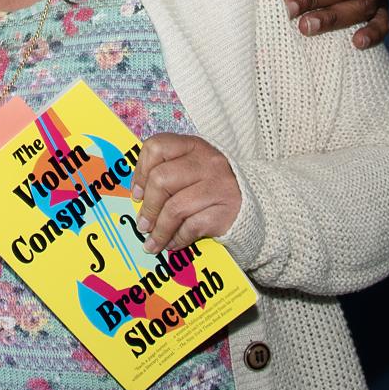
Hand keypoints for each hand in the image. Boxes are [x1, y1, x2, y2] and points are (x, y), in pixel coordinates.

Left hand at [131, 133, 240, 254]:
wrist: (250, 203)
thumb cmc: (210, 186)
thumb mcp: (190, 168)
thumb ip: (166, 172)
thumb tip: (138, 197)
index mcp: (192, 145)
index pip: (157, 147)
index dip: (140, 172)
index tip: (137, 194)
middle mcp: (206, 161)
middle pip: (162, 179)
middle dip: (148, 207)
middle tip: (142, 224)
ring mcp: (218, 185)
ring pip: (175, 208)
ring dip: (159, 230)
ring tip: (152, 242)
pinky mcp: (225, 211)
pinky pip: (192, 227)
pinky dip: (178, 239)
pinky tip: (172, 244)